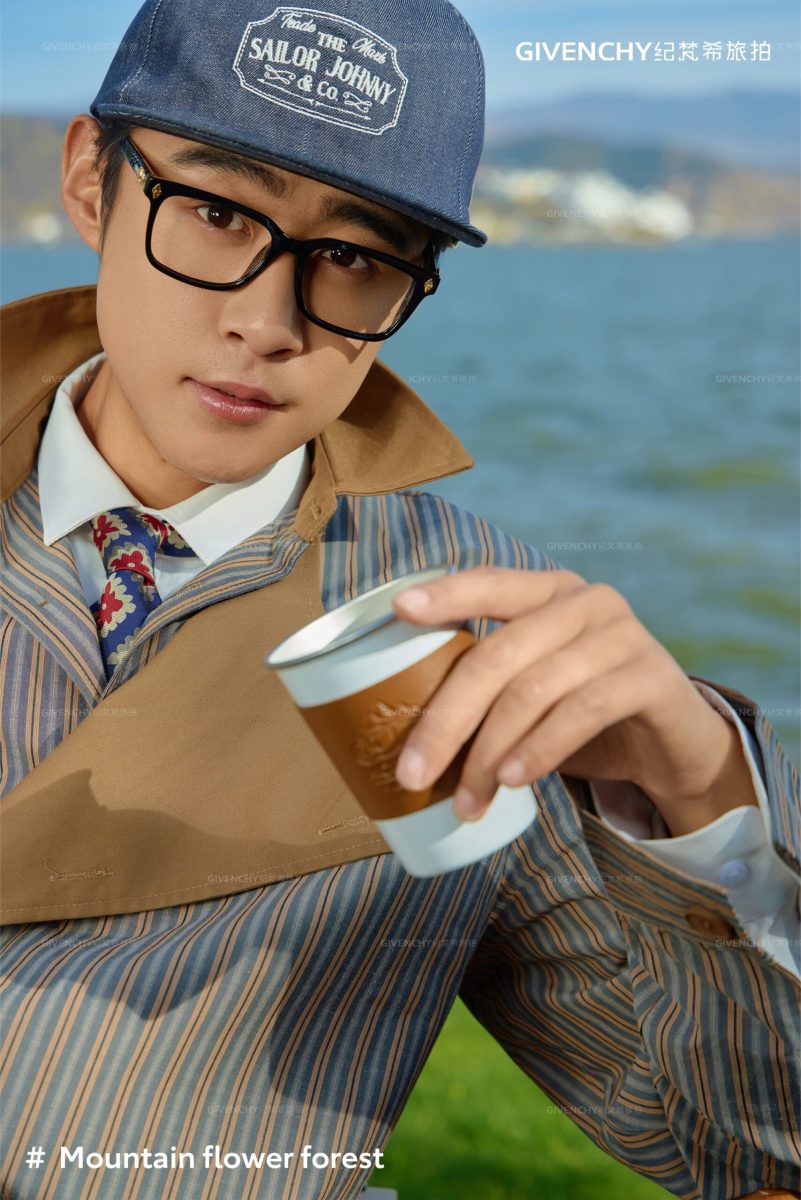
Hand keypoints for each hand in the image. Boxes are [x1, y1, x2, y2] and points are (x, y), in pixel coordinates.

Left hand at [391, 566, 757, 834]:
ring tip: (466, 799)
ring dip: (490, 753)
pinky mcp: (650, 677)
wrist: (673, 745)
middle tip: (411, 772)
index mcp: (548, 592)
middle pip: (498, 654)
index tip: (398, 610)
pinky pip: (581, 712)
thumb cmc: (583, 715)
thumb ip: (489, 689)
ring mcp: (621, 635)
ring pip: (533, 690)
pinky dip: (540, 750)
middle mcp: (586, 601)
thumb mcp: (534, 689)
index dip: (445, 594)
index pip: (489, 583)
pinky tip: (514, 780)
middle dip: (447, 718)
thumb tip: (406, 737)